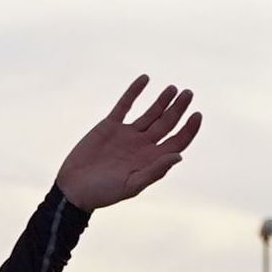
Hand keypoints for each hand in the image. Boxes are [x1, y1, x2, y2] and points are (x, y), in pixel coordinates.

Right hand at [56, 76, 202, 210]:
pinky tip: (145, 79)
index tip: (197, 114)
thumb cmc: (103, 193)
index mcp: (151, 160)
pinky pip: (125, 104)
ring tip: (174, 88)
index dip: (189, 129)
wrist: (74, 188)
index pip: (177, 141)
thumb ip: (155, 171)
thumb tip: (179, 156)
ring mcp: (127, 134)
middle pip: (166, 124)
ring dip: (162, 100)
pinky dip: (134, 92)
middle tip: (188, 93)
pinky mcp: (110, 125)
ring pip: (150, 113)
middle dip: (178, 109)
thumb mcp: (132, 185)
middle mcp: (142, 146)